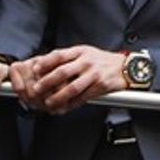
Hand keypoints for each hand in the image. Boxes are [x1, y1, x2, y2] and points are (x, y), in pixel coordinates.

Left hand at [8, 46, 125, 113]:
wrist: (124, 67)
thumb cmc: (101, 60)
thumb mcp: (85, 52)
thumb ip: (68, 58)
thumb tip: (45, 65)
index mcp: (80, 51)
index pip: (59, 55)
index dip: (45, 63)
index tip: (35, 70)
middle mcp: (86, 61)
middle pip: (63, 72)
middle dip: (47, 82)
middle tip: (36, 89)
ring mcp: (94, 74)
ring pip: (72, 88)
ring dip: (58, 97)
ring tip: (49, 103)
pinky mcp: (100, 86)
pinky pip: (83, 98)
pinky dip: (72, 105)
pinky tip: (64, 108)